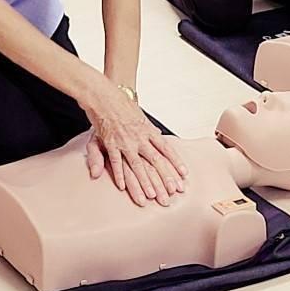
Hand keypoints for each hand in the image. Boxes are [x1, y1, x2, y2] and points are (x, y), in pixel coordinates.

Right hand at [83, 84, 187, 206]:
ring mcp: (125, 141)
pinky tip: (123, 187)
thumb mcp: (140, 115)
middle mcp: (140, 137)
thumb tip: (160, 137)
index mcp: (148, 131)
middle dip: (164, 178)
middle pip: (155, 161)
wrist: (106, 94)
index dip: (176, 163)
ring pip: (137, 166)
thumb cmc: (123, 105)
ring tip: (151, 196)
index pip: (166, 149)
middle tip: (171, 194)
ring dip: (144, 182)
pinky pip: (115, 162)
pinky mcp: (110, 143)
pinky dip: (119, 174)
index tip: (184, 175)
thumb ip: (149, 130)